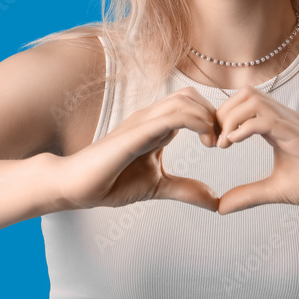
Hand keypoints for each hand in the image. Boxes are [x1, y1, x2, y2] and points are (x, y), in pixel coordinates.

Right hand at [56, 87, 221, 211]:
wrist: (76, 186)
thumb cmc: (110, 182)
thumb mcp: (159, 187)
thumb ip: (186, 190)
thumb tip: (216, 202)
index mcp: (156, 126)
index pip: (191, 105)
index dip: (212, 120)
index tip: (222, 145)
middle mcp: (150, 118)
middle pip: (191, 96)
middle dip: (214, 114)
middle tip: (221, 142)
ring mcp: (143, 122)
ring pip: (185, 100)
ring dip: (208, 117)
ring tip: (213, 144)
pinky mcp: (137, 132)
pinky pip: (173, 116)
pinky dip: (196, 122)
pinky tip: (205, 141)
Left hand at [213, 85, 298, 214]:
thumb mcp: (276, 190)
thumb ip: (249, 195)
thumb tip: (220, 207)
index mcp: (277, 126)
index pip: (242, 103)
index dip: (222, 118)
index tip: (212, 143)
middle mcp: (284, 119)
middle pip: (244, 93)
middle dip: (221, 114)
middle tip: (212, 143)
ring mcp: (293, 125)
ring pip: (253, 99)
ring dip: (230, 118)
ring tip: (222, 144)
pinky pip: (267, 119)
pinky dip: (244, 127)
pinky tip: (233, 144)